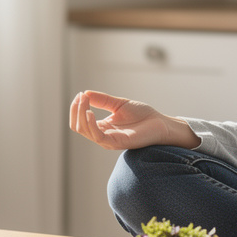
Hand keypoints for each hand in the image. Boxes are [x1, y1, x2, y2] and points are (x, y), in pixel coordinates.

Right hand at [69, 90, 199, 150]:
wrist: (160, 123)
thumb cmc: (142, 115)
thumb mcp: (118, 104)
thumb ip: (102, 100)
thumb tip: (85, 93)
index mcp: (102, 127)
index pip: (79, 121)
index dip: (76, 107)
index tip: (80, 94)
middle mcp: (102, 136)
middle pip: (78, 126)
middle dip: (76, 110)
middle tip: (81, 96)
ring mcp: (108, 140)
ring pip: (84, 131)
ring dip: (81, 114)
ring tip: (84, 101)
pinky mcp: (116, 142)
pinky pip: (97, 136)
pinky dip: (90, 124)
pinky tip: (90, 112)